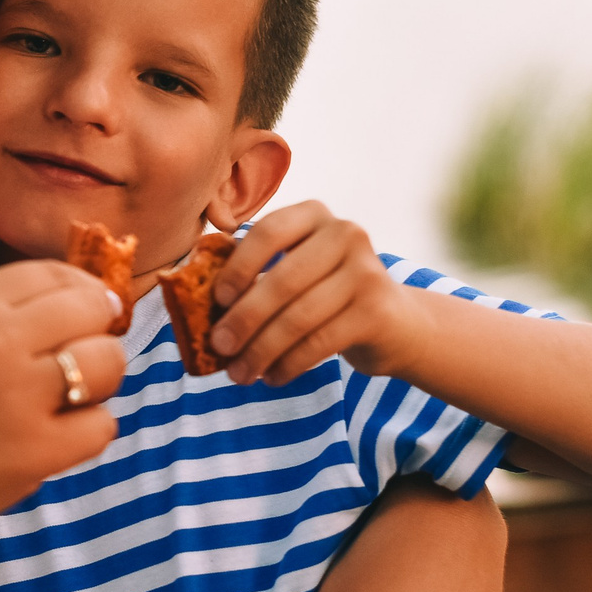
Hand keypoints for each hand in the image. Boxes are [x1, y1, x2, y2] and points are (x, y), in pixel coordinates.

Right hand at [0, 259, 126, 552]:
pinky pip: (101, 426)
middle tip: (77, 365)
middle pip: (93, 309)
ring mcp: (19, 394)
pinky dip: (85, 435)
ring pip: (108, 363)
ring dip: (98, 383)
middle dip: (97, 334)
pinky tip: (52, 442)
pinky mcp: (35, 450)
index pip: (56, 274)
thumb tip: (73, 305)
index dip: (80, 294)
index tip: (81, 318)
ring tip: (64, 405)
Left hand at [210, 202, 421, 386]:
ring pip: (299, 317)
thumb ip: (256, 274)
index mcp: (314, 214)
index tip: (218, 300)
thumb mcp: (296, 270)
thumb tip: (196, 306)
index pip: (268, 231)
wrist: (395, 322)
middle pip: (282, 280)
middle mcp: (345, 234)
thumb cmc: (325, 293)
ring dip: (261, 351)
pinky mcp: (376, 310)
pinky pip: (319, 342)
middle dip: (244, 319)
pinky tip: (272, 377)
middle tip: (218, 347)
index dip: (238, 266)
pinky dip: (288, 364)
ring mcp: (366, 271)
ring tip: (239, 374)